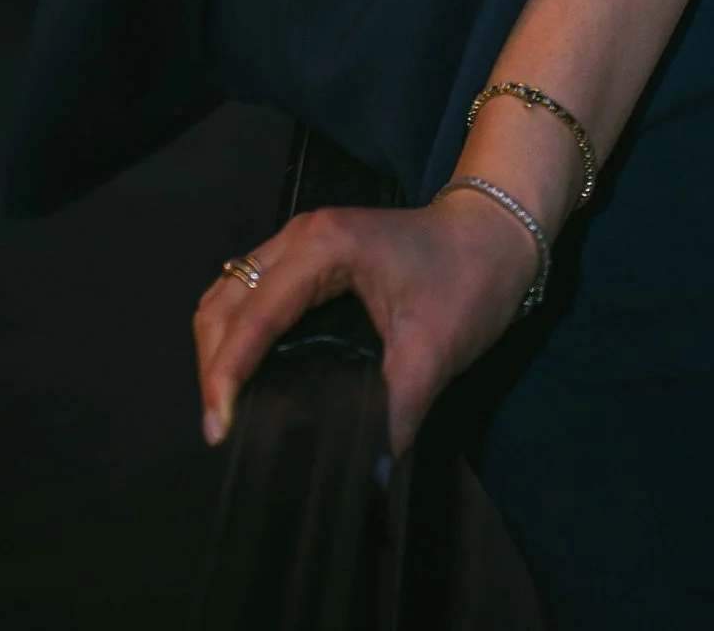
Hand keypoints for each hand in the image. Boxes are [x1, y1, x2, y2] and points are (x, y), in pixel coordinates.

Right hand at [194, 190, 536, 460]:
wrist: (499, 233)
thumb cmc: (469, 281)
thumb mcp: (434, 351)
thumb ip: (396, 416)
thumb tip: (365, 480)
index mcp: (322, 249)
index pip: (253, 317)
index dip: (227, 376)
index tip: (221, 432)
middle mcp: (300, 238)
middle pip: (226, 302)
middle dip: (214, 367)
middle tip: (223, 430)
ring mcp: (301, 242)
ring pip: (231, 294)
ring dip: (220, 350)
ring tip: (229, 411)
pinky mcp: (309, 258)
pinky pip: (252, 294)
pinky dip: (238, 335)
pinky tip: (250, 379)